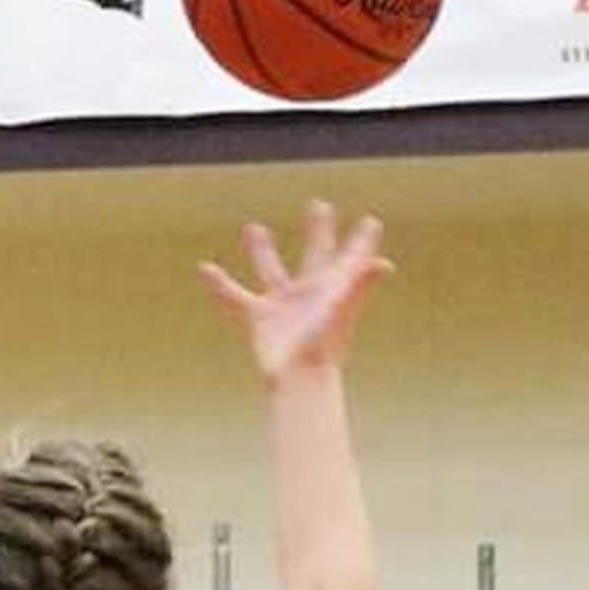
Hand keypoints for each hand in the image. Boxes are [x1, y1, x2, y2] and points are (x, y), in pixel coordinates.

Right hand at [199, 201, 391, 385]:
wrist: (299, 383)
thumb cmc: (324, 348)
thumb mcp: (342, 308)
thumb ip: (360, 282)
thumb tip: (383, 264)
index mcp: (334, 287)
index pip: (351, 256)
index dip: (362, 240)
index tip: (372, 222)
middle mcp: (310, 292)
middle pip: (316, 253)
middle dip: (320, 231)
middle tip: (320, 206)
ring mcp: (284, 305)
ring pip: (270, 270)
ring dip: (261, 251)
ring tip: (253, 228)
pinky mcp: (260, 320)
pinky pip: (236, 297)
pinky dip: (221, 285)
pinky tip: (204, 269)